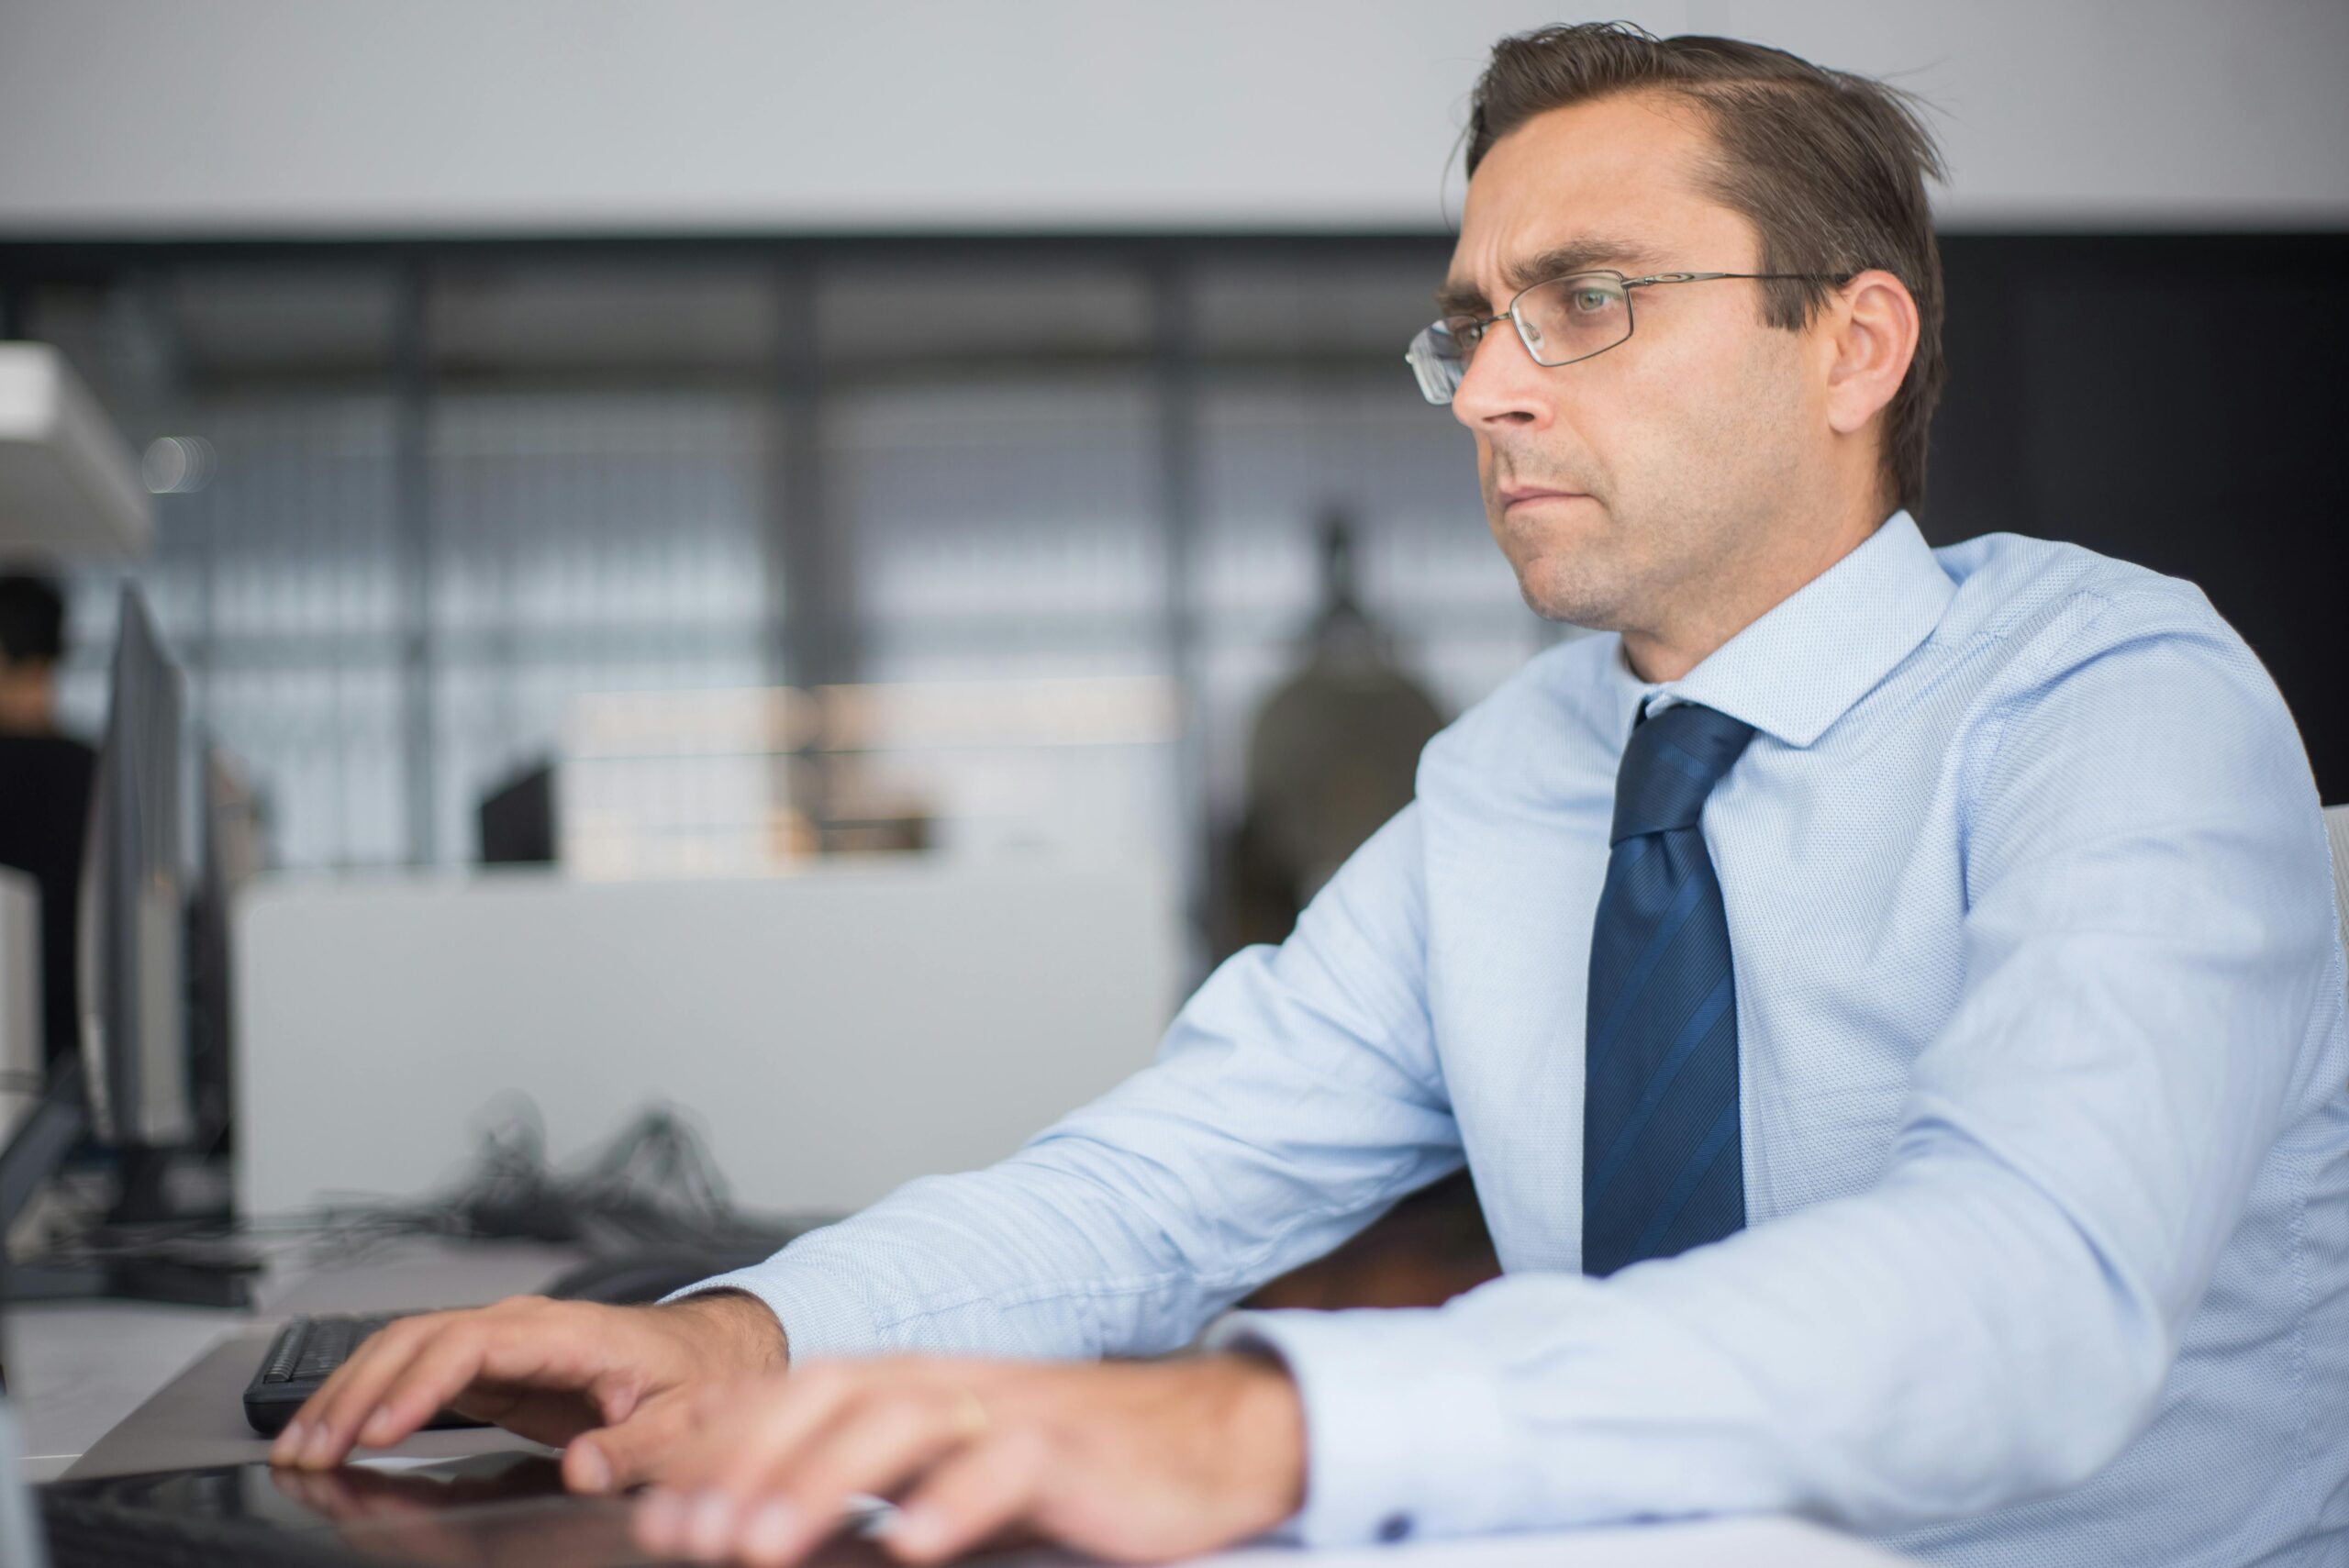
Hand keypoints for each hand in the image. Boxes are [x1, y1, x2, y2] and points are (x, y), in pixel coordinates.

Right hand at [268, 1291, 787, 1493]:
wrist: (705, 1350)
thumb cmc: (693, 1378)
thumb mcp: (682, 1420)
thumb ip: (633, 1447)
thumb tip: (581, 1469)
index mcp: (566, 1333)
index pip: (472, 1345)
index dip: (419, 1386)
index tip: (377, 1431)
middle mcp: (522, 1326)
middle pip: (418, 1340)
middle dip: (356, 1393)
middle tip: (310, 1451)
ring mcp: (498, 1341)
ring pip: (403, 1347)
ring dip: (346, 1393)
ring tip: (299, 1446)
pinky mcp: (487, 1365)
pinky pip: (412, 1370)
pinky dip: (365, 1398)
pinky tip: (331, 1433)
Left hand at [632, 1351, 1306, 1565]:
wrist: (1211, 1438)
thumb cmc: (1073, 1467)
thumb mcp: (956, 1473)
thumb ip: (872, 1486)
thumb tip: (757, 1525)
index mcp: (917, 1385)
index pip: (793, 1393)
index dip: (713, 1439)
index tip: (641, 1502)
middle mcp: (953, 1383)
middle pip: (829, 1394)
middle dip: (743, 1459)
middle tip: (679, 1533)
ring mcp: (1013, 1410)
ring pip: (899, 1422)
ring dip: (817, 1482)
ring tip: (755, 1546)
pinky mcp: (1073, 1450)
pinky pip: (1007, 1464)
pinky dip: (952, 1502)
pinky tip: (907, 1545)